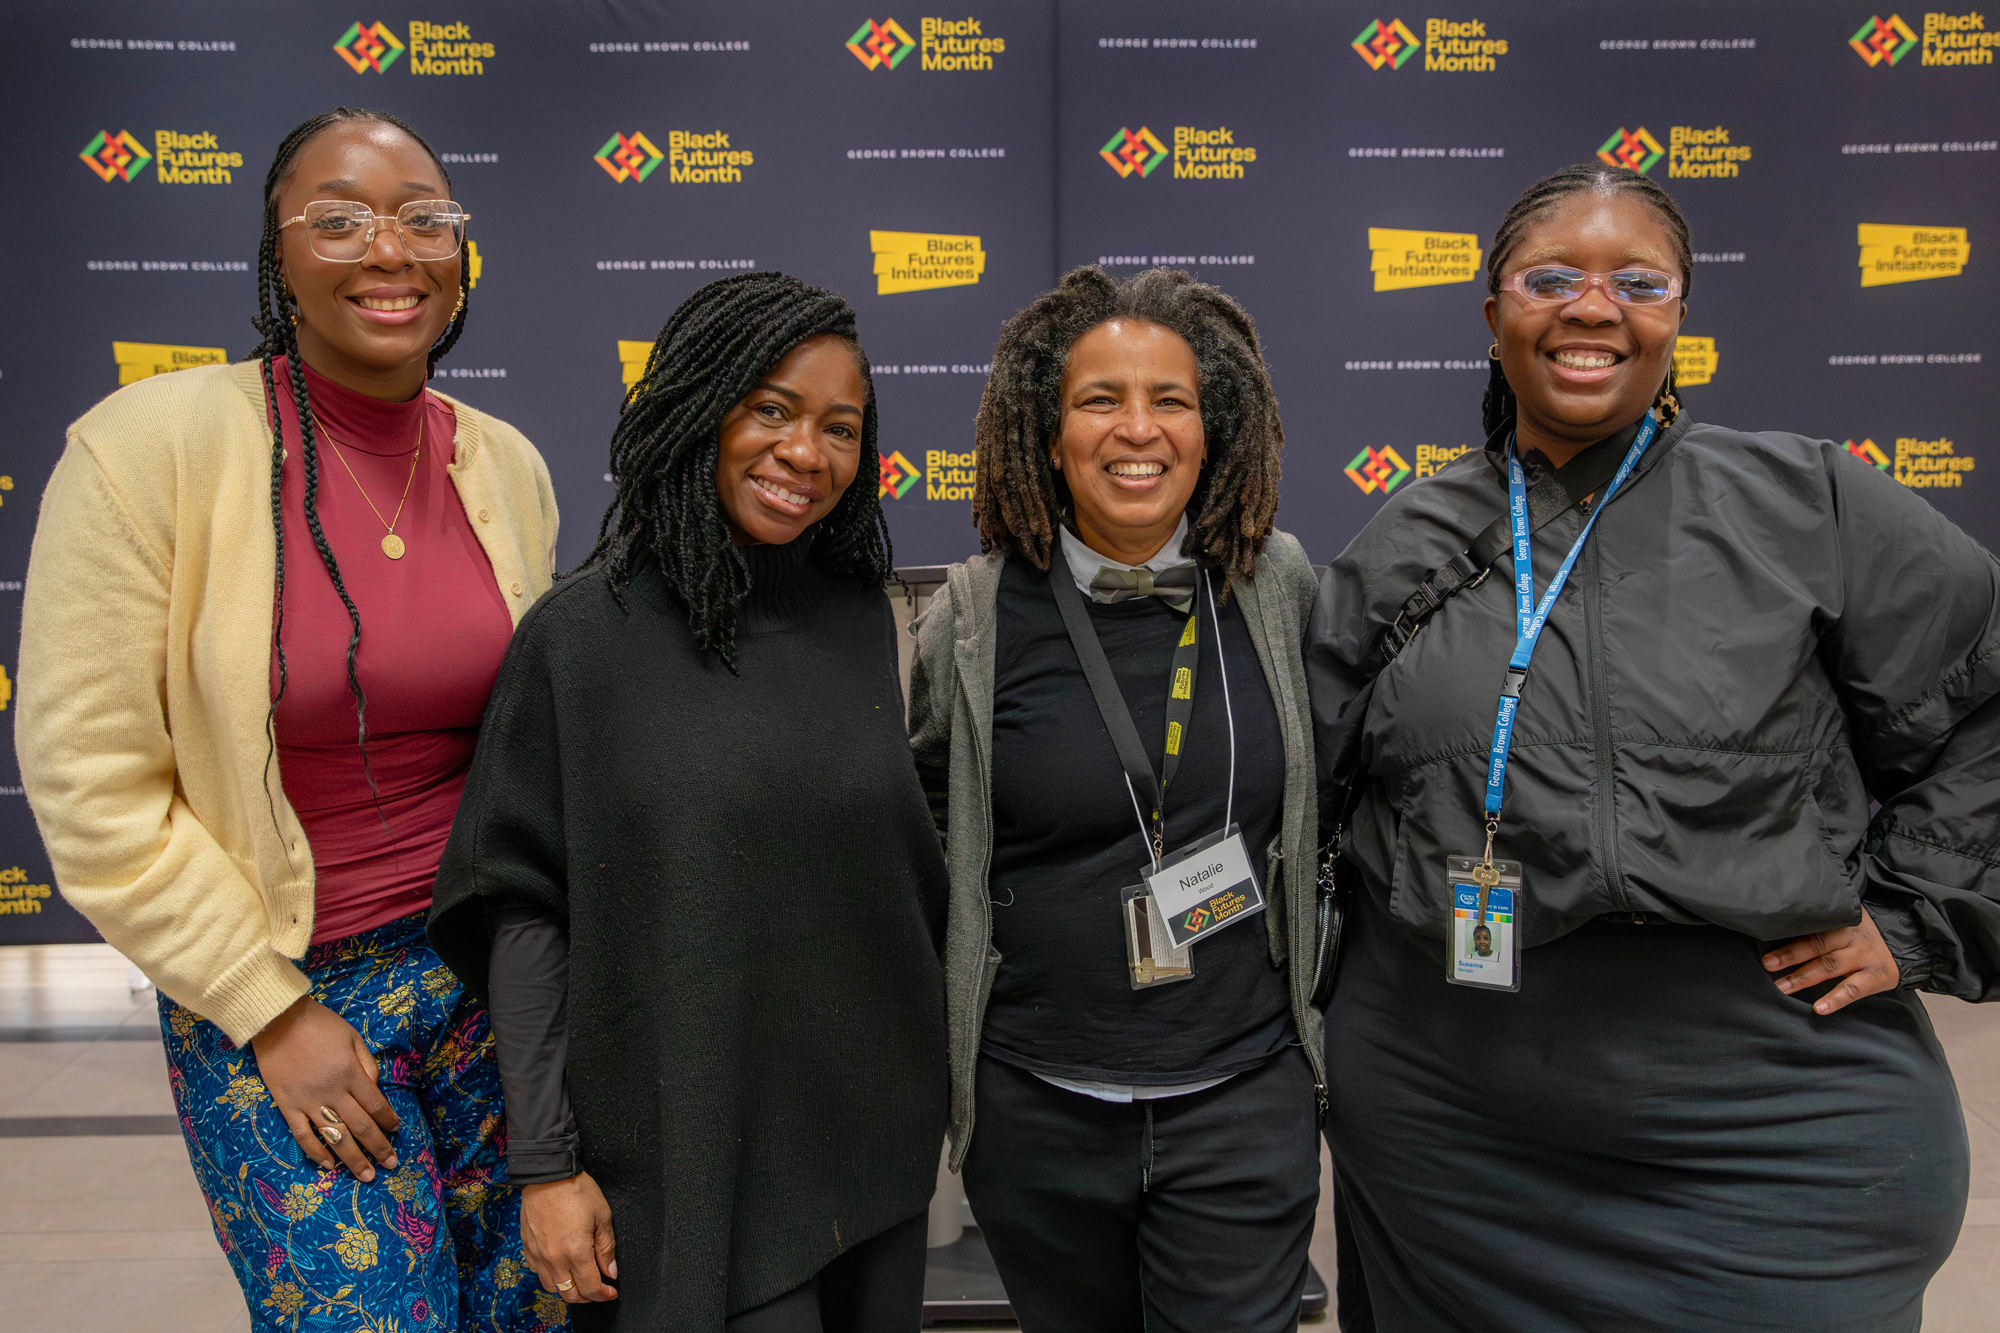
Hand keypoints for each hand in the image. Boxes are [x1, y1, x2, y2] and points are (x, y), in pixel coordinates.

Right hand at [251, 995, 400, 1180]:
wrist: (276, 1020)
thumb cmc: (318, 1024)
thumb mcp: (352, 1037)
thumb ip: (367, 1064)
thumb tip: (375, 1089)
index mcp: (350, 1074)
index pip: (375, 1105)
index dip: (388, 1121)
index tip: (396, 1132)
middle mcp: (332, 1092)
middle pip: (360, 1127)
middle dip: (378, 1148)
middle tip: (390, 1165)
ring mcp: (308, 1102)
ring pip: (334, 1137)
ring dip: (352, 1159)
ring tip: (366, 1176)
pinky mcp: (286, 1105)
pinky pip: (302, 1135)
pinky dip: (315, 1152)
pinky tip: (328, 1165)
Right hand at [522, 1173, 617, 1302]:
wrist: (548, 1174)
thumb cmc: (576, 1189)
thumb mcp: (602, 1215)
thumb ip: (606, 1248)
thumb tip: (610, 1272)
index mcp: (575, 1252)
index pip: (590, 1288)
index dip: (603, 1295)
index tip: (610, 1291)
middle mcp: (554, 1259)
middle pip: (569, 1295)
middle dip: (587, 1297)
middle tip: (597, 1288)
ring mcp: (538, 1255)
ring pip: (552, 1287)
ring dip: (567, 1289)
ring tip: (579, 1278)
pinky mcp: (527, 1247)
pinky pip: (537, 1272)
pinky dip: (551, 1276)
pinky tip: (560, 1266)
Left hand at [1762, 907, 1900, 1015]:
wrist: (1905, 946)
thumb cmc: (1860, 938)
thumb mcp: (1843, 924)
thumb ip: (1819, 927)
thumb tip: (1778, 933)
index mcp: (1840, 921)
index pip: (1811, 927)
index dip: (1788, 938)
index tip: (1767, 949)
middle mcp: (1852, 936)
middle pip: (1817, 945)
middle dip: (1790, 956)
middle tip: (1768, 965)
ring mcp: (1864, 956)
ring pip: (1830, 966)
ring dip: (1804, 978)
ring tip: (1783, 987)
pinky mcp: (1877, 976)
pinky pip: (1853, 989)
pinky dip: (1836, 998)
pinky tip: (1820, 1008)